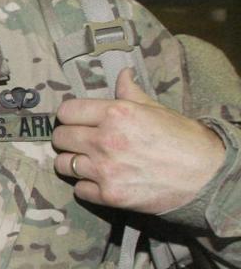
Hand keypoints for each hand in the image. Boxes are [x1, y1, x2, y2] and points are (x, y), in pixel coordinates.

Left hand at [53, 69, 225, 214]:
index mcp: (115, 113)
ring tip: (87, 161)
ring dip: (73, 162)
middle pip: (60, 138)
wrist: (208, 178)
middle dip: (67, 138)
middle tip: (79, 142)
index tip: (76, 120)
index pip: (67, 111)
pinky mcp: (110, 195)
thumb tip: (122, 73)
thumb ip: (130, 92)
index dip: (69, 115)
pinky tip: (99, 181)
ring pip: (64, 164)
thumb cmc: (184, 139)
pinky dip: (86, 186)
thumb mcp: (157, 109)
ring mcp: (105, 170)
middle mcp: (105, 140)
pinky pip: (79, 189)